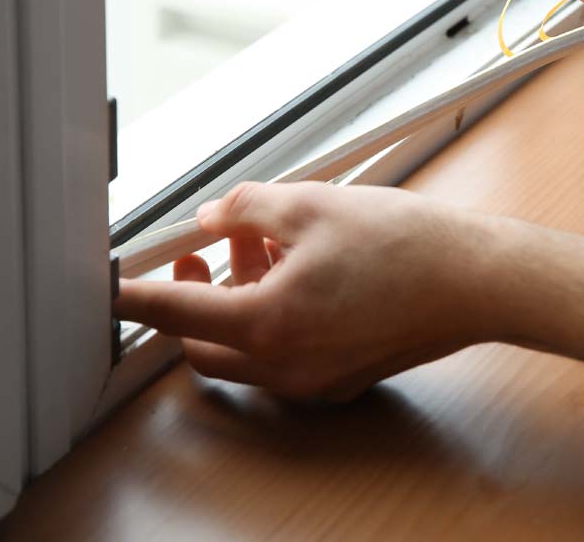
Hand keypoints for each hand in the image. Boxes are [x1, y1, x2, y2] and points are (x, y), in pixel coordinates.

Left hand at [113, 181, 503, 401]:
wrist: (477, 282)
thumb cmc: (409, 246)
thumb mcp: (313, 204)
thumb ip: (247, 209)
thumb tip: (213, 217)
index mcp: (269, 324)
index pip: (173, 313)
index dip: (132, 296)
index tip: (106, 289)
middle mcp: (286, 366)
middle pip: (203, 342)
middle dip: (192, 296)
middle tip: (201, 253)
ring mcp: (314, 380)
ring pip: (244, 349)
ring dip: (237, 301)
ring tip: (264, 244)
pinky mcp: (339, 377)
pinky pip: (282, 355)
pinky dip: (273, 317)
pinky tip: (299, 269)